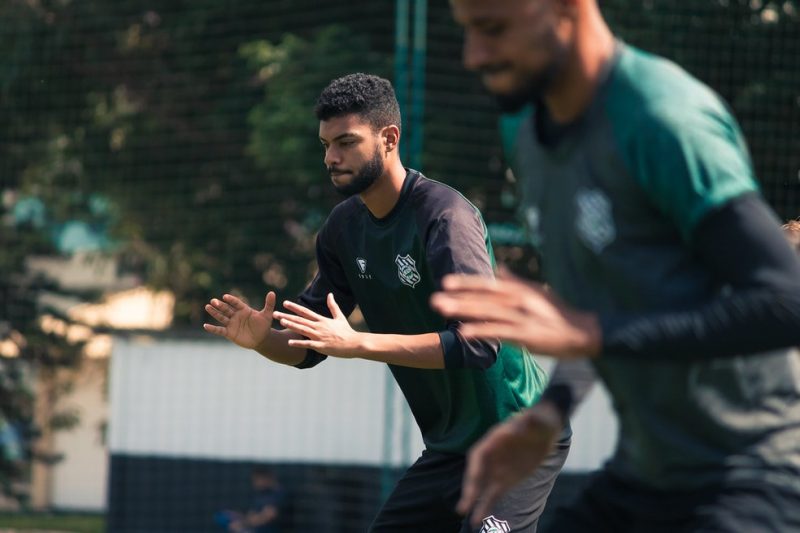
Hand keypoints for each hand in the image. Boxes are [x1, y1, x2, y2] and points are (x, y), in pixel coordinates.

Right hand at [204, 292, 275, 350]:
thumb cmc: (264, 326)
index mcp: (244, 309)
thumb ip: (269, 304)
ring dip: (214, 313)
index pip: (236, 303)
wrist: (261, 339)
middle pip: (226, 309)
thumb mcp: (267, 315)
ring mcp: (232, 324)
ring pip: (221, 317)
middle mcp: (236, 315)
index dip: (231, 300)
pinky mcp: (229, 332)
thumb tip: (272, 293)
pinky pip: (220, 330)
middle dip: (220, 305)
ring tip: (207, 307)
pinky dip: (212, 328)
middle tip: (213, 301)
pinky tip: (205, 326)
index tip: (225, 296)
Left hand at [273, 293, 360, 357]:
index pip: (305, 312)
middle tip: (275, 314)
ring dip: (291, 326)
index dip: (294, 307)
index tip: (285, 303)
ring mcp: (319, 337)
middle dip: (286, 316)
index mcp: (322, 320)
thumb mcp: (340, 317)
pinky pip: (307, 344)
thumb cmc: (347, 331)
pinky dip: (298, 343)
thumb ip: (333, 305)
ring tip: (281, 322)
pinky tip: (289, 342)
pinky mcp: (321, 346)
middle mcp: (319, 327)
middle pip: (300, 320)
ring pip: (302, 330)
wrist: (355, 343)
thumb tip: (330, 294)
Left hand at [430, 268, 600, 357]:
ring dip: (464, 311)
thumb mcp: (538, 292)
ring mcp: (522, 317)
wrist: (585, 332)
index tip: (446, 282)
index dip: (466, 283)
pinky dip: (481, 332)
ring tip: (443, 311)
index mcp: (520, 290)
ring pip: (487, 312)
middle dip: (458, 298)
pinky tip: (464, 334)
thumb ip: (516, 281)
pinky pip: (499, 332)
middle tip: (434, 299)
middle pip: (483, 297)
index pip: (488, 284)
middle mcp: (519, 300)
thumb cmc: (560, 313)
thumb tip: (499, 268)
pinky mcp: (527, 335)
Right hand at [457, 401, 561, 526]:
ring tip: (470, 520)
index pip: (479, 455)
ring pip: (483, 487)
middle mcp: (492, 456)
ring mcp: (498, 468)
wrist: (544, 428)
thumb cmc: (538, 420)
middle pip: (477, 474)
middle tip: (463, 507)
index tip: (472, 479)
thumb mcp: (535, 419)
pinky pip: (494, 494)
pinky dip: (486, 505)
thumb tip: (523, 424)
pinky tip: (480, 518)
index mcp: (494, 440)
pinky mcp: (507, 479)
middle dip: (471, 490)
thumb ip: (528, 422)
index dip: (474, 467)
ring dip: (475, 502)